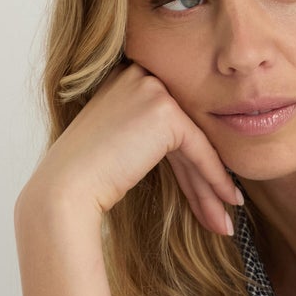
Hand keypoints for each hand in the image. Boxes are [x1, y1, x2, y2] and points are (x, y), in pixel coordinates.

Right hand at [17, 60, 242, 233]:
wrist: (66, 190)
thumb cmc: (87, 179)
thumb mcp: (121, 147)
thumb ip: (150, 139)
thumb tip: (189, 158)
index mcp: (125, 79)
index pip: (170, 123)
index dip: (191, 163)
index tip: (209, 194)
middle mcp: (138, 74)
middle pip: (184, 133)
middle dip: (204, 179)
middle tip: (224, 211)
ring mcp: (150, 87)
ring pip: (195, 143)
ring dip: (213, 187)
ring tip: (226, 221)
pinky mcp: (163, 110)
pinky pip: (199, 149)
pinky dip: (215, 178)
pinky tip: (229, 201)